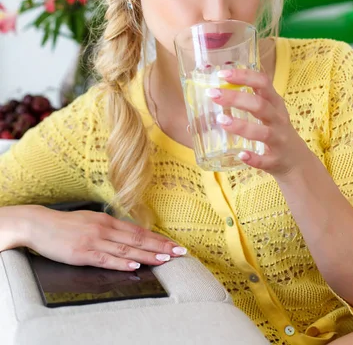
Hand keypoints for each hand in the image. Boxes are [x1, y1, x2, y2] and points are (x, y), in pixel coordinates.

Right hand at [25, 206, 186, 270]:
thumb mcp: (91, 221)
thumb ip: (109, 228)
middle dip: (161, 246)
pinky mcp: (83, 253)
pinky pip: (106, 258)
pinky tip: (134, 265)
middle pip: (138, 238)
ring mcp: (94, 240)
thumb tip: (128, 235)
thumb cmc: (65, 225)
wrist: (40, 224)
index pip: (139, 231)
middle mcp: (104, 228)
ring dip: (147, 254)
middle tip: (179, 252)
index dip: (158, 238)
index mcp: (108, 221)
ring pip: (126, 248)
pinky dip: (122, 262)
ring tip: (164, 259)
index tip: (174, 244)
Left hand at [207, 68, 312, 177]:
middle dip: (235, 97)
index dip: (244, 76)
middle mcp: (278, 119)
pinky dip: (253, 158)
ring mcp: (278, 140)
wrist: (297, 161)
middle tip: (213, 94)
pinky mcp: (276, 161)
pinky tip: (241, 154)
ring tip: (220, 120)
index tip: (222, 73)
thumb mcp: (269, 110)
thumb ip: (248, 99)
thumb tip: (215, 92)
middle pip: (260, 104)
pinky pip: (264, 160)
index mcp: (275, 103)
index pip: (263, 82)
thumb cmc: (275, 130)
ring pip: (262, 131)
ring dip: (241, 126)